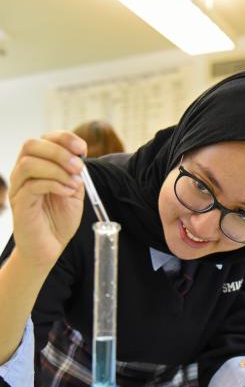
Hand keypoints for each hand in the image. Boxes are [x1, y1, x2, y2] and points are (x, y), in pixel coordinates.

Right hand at [9, 131, 86, 268]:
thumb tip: (79, 159)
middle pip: (31, 145)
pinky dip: (54, 185)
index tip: (83, 149)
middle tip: (79, 167)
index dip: (64, 138)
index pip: (44, 139)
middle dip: (59, 151)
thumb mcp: (73, 192)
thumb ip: (75, 174)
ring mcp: (19, 188)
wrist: (49, 248)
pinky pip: (32, 185)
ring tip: (74, 183)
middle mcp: (23, 173)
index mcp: (37, 166)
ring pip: (29, 163)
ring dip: (57, 169)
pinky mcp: (20, 204)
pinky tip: (68, 193)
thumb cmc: (59, 221)